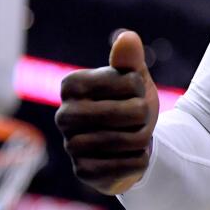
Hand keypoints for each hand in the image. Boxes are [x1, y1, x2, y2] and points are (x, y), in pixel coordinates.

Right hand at [55, 30, 159, 194]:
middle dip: (145, 115)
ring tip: (134, 135)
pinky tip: (130, 156)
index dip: (141, 89)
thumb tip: (127, 38)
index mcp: (72, 84)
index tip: (131, 93)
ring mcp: (71, 146)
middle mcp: (64, 115)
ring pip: (132, 141)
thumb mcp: (134, 78)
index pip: (131, 82)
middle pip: (133, 113)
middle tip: (138, 117)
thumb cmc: (129, 102)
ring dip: (144, 138)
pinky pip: (130, 165)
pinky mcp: (83, 172)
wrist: (127, 144)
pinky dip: (140, 160)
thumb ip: (130, 59)